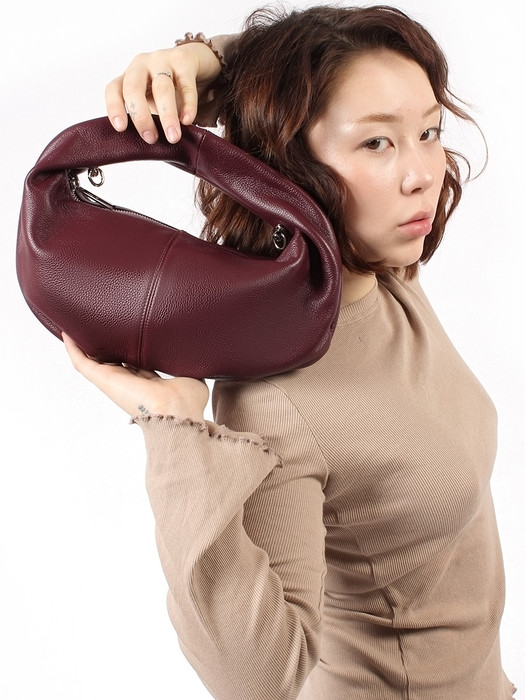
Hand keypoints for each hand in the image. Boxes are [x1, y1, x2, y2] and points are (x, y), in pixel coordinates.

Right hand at [63, 334, 208, 420]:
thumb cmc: (188, 400)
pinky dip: (73, 348)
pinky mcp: (104, 379)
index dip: (132, 350)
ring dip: (84, 345)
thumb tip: (199, 349)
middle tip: (100, 325)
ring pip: (94, 362)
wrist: (177, 410)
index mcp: (150, 383)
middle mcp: (131, 382)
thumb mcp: (192, 374)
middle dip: (107, 345)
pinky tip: (67, 331)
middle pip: (113, 362)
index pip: (137, 365)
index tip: (130, 334)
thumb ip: (190, 362)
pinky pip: (82, 362)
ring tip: (77, 324)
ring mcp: (116, 381)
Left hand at [105, 41, 221, 143]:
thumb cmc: (169, 88)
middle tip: (150, 139)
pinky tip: (188, 120)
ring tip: (173, 137)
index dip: (114, 107)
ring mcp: (162, 60)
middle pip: (134, 88)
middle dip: (141, 116)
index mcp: (129, 77)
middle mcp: (141, 66)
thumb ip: (149, 119)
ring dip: (167, 115)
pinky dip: (188, 104)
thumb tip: (149, 150)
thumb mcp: (153, 102)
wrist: (193, 61)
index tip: (120, 128)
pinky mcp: (184, 61)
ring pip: (161, 87)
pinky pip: (185, 85)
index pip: (114, 89)